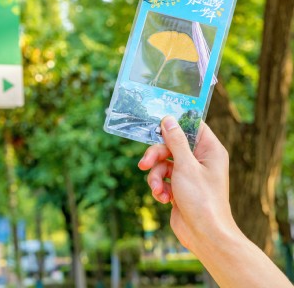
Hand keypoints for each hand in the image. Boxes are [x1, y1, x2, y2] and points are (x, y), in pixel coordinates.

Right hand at [138, 116, 236, 250]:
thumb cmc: (202, 199)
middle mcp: (200, 160)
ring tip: (157, 190)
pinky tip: (162, 198)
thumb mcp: (185, 166)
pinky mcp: (180, 188)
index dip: (175, 124)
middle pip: (171, 145)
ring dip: (156, 176)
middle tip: (144, 164)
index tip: (157, 124)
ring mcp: (189, 174)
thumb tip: (168, 119)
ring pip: (163, 163)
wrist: (204, 234)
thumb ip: (175, 141)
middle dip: (156, 156)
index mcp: (209, 150)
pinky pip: (163, 179)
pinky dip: (159, 187)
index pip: (192, 126)